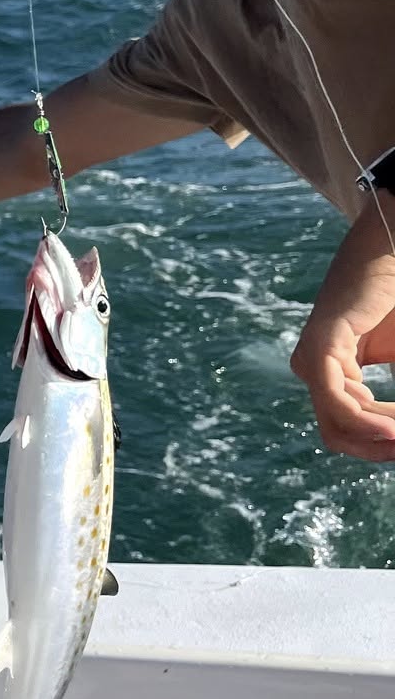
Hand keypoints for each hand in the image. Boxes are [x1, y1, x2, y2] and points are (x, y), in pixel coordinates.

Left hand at [290, 196, 394, 461]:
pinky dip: (365, 417)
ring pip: (337, 422)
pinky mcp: (321, 345)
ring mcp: (312, 357)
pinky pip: (336, 400)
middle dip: (376, 448)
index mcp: (330, 373)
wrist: (392, 250)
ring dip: (378, 433)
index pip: (343, 429)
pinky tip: (392, 425)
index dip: (377, 447)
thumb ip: (394, 401)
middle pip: (336, 434)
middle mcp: (313, 368)